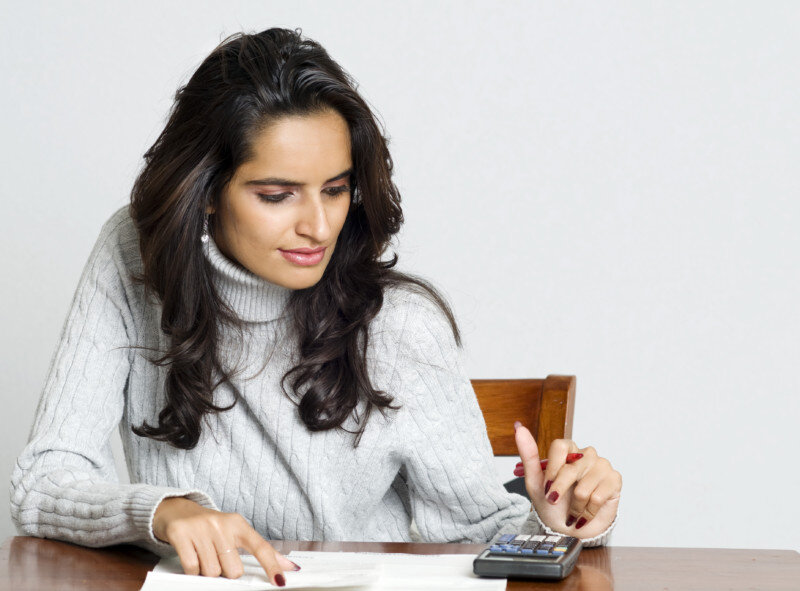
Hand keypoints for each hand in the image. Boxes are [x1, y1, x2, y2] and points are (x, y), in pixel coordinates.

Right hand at [152, 497, 298, 585]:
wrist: (177, 510)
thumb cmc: (210, 526)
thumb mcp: (235, 532)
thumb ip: (260, 549)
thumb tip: (288, 567)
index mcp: (238, 524)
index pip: (260, 547)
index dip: (271, 565)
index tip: (280, 581)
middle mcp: (221, 524)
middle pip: (233, 569)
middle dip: (226, 571)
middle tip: (218, 558)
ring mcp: (201, 528)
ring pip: (212, 571)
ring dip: (208, 571)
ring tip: (203, 555)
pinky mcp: (181, 534)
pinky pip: (192, 568)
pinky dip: (192, 569)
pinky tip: (192, 555)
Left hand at [514, 422, 620, 538]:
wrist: (568, 529)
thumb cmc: (552, 504)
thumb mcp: (535, 482)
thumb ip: (528, 455)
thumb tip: (519, 427)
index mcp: (567, 451)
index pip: (560, 446)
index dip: (553, 468)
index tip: (546, 485)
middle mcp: (586, 455)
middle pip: (572, 467)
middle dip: (560, 490)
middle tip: (554, 501)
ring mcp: (602, 466)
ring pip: (585, 485)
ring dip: (574, 505)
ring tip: (572, 510)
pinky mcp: (614, 480)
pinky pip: (598, 495)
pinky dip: (588, 511)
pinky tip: (586, 512)